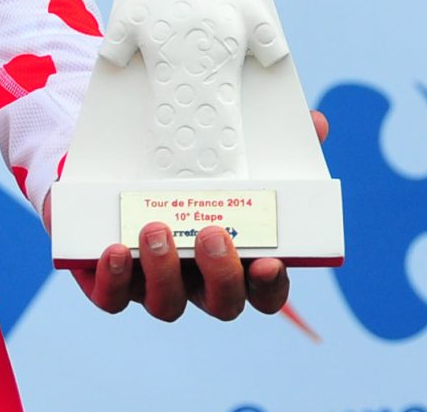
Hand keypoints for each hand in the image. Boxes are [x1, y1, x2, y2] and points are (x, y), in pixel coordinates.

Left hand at [52, 110, 326, 321]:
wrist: (115, 164)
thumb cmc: (188, 166)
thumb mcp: (230, 150)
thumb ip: (274, 141)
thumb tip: (315, 122)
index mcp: (236, 257)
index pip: (266, 289)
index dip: (271, 285)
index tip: (270, 261)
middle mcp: (199, 279)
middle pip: (223, 304)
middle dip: (221, 275)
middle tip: (211, 233)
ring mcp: (155, 283)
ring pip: (167, 305)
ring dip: (164, 272)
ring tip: (155, 227)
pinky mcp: (111, 280)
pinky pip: (113, 298)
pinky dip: (115, 281)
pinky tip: (114, 248)